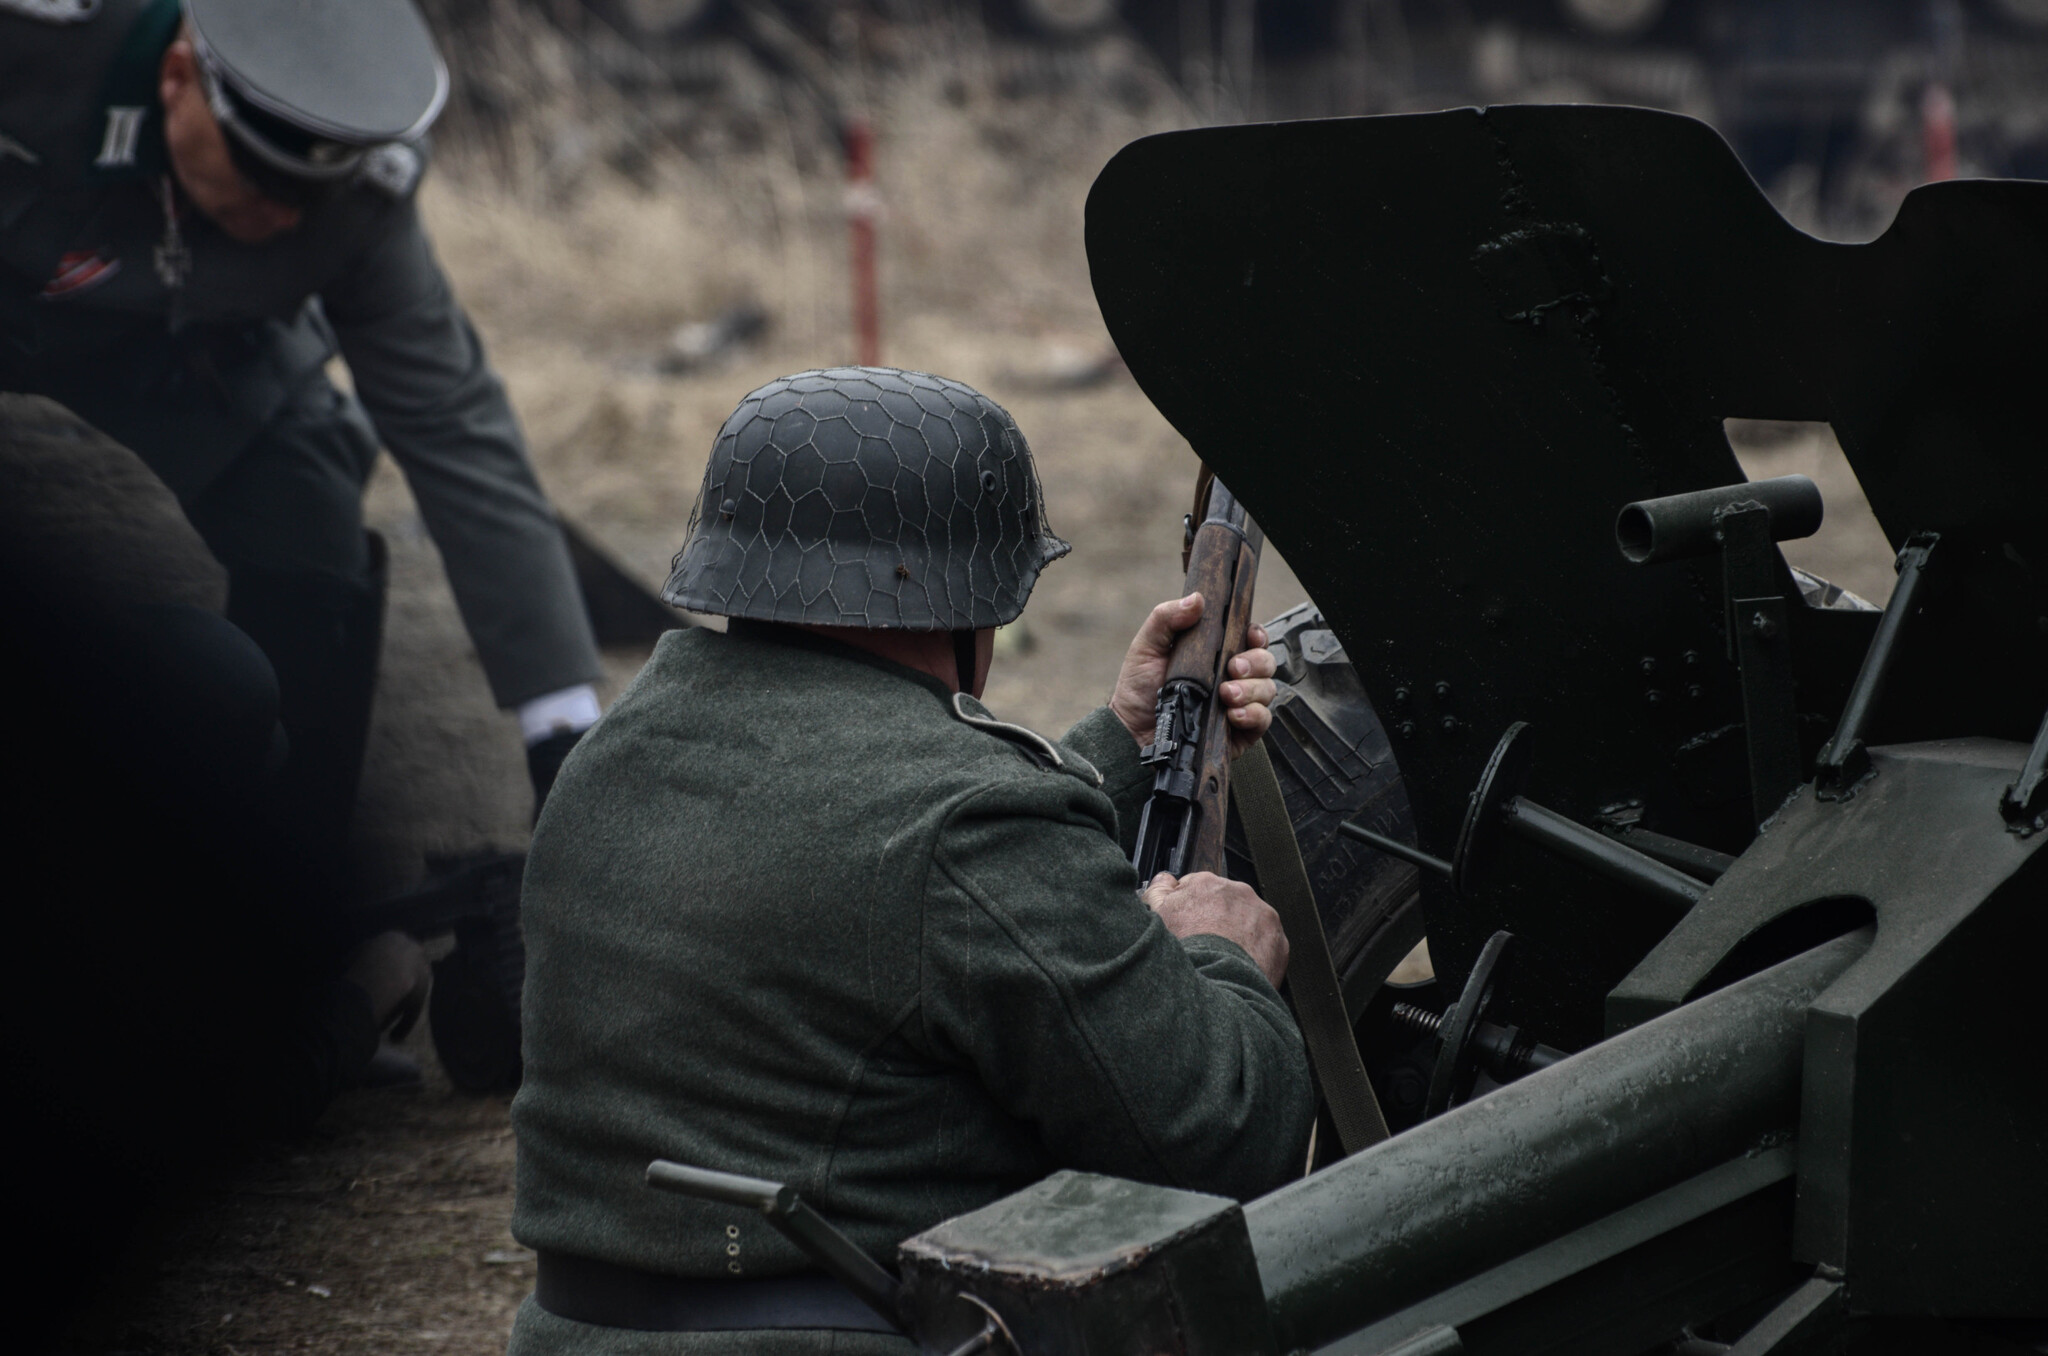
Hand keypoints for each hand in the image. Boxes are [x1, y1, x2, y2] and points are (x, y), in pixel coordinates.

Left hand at [1109, 593, 1277, 756]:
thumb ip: (1167, 618)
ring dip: (1251, 689)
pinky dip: (1253, 714)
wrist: (1132, 731)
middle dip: (1256, 662)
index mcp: (1216, 653)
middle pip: (1266, 662)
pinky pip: (1263, 720)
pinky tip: (1233, 714)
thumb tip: (1196, 599)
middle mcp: (1232, 677)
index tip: (1250, 635)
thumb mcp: (1147, 647)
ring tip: (1226, 694)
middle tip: (1234, 668)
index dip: (1257, 634)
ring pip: (1267, 690)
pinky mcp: (1240, 731)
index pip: (1250, 638)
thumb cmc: (1139, 689)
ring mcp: (1238, 704)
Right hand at [1143, 871, 1289, 986]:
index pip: (1196, 889)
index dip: (1188, 910)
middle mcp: (1238, 892)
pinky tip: (1239, 968)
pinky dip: (1255, 954)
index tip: (1187, 926)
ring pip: (1248, 923)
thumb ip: (1159, 891)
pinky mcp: (1279, 940)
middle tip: (1204, 946)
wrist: (1220, 983)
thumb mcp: (1158, 917)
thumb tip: (1164, 881)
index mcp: (1207, 884)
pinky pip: (1266, 944)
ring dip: (1238, 936)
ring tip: (1222, 959)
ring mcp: (1262, 915)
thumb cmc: (1188, 951)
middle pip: (1224, 904)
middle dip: (1216, 920)